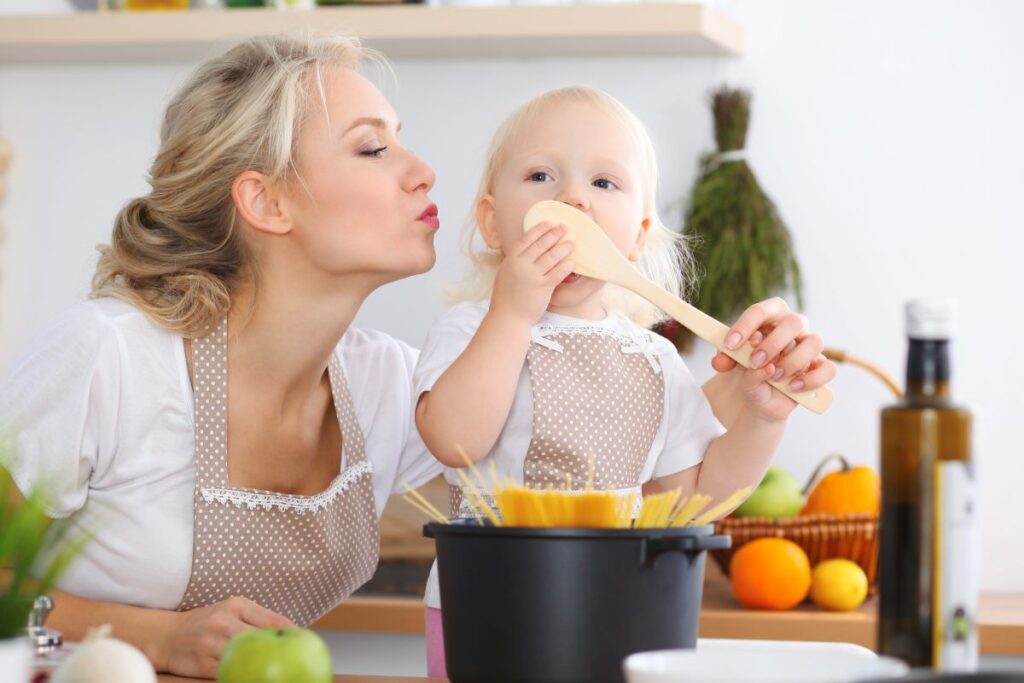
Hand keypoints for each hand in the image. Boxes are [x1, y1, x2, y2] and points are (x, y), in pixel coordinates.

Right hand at [161, 597, 292, 677]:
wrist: (167, 636)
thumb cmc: (207, 622)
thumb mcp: (231, 610)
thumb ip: (257, 618)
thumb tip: (290, 631)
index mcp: (235, 605)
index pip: (272, 619)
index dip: (293, 632)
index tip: (307, 642)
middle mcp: (224, 622)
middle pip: (262, 639)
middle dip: (281, 651)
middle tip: (298, 661)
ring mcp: (212, 644)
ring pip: (247, 658)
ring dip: (264, 666)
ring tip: (281, 672)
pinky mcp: (204, 665)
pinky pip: (230, 673)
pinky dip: (245, 676)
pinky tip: (256, 678)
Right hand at [489, 222, 574, 325]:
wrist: (507, 319)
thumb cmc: (505, 300)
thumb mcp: (505, 276)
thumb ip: (514, 263)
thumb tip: (525, 253)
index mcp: (511, 260)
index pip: (526, 239)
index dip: (538, 230)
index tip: (548, 223)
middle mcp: (521, 265)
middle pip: (541, 245)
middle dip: (554, 234)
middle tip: (564, 227)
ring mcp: (532, 275)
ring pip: (552, 256)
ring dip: (564, 248)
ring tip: (572, 243)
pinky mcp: (543, 287)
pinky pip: (558, 272)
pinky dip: (566, 266)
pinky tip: (573, 262)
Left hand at [713, 297, 835, 420]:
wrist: (760, 395)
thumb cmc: (749, 368)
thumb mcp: (733, 364)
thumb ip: (726, 359)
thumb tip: (721, 361)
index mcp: (771, 316)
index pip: (762, 311)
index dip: (746, 326)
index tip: (731, 344)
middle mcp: (794, 326)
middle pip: (794, 322)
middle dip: (773, 343)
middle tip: (754, 361)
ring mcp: (810, 346)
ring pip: (814, 342)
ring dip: (792, 361)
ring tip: (773, 376)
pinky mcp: (820, 367)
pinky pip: (827, 369)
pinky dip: (811, 379)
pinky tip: (792, 387)